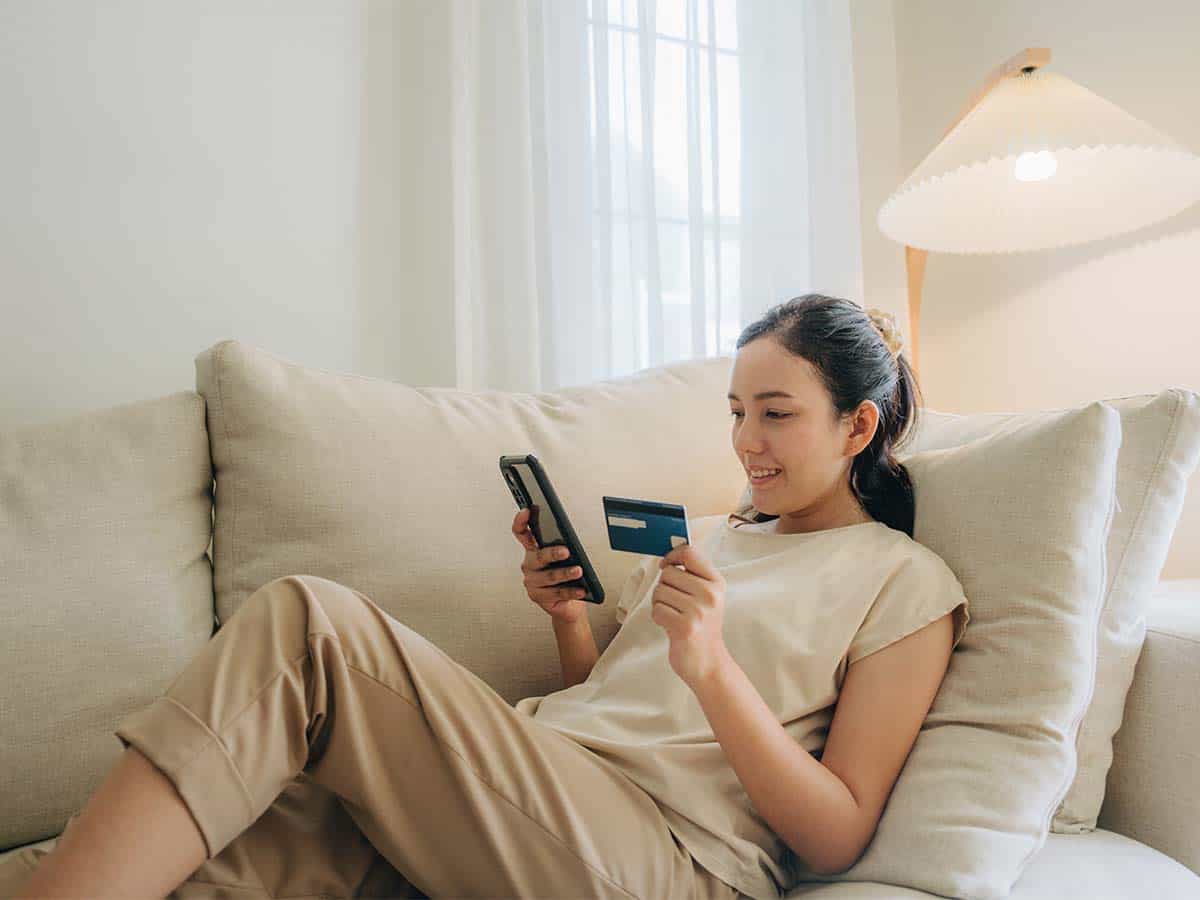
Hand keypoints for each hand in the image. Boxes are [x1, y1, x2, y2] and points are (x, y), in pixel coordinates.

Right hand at [512, 507, 588, 624]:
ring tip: (578, 571)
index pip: (521, 533)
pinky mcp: (538, 597)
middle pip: (538, 556)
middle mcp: (530, 565)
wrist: (567, 604)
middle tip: (565, 551)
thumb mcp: (564, 559)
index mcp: (533, 550)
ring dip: (565, 573)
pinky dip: (571, 591)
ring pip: (549, 577)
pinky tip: (581, 589)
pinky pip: (556, 593)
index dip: (521, 522)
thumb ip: (563, 548)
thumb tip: (572, 544)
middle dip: (552, 553)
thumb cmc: (565, 577)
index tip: (526, 511)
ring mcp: (532, 582)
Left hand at [653, 542, 728, 686]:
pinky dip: (658, 618)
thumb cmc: (702, 626)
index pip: (689, 553)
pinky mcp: (685, 626)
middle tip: (675, 603)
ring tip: (674, 615)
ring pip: (659, 591)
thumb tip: (669, 557)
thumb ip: (693, 575)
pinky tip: (671, 626)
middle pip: (668, 573)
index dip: (672, 556)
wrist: (708, 662)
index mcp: (717, 583)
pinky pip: (656, 609)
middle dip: (664, 587)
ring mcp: (698, 611)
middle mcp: (710, 594)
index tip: (666, 565)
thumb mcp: (707, 596)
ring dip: (660, 603)